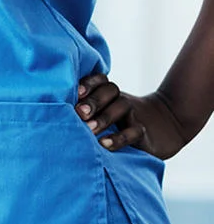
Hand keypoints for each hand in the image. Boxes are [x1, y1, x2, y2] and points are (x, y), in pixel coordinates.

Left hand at [76, 72, 190, 159]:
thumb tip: (56, 111)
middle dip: (92, 100)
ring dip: (103, 119)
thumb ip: (88, 107)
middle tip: (78, 112)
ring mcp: (135, 114)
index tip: (75, 92)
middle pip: (109, 91)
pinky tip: (104, 144)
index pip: (100, 80)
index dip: (88, 83)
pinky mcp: (145, 132)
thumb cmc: (124, 118)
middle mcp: (121, 99)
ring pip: (120, 108)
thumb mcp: (109, 109)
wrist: (168, 124)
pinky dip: (118, 138)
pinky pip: (133, 132)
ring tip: (88, 129)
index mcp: (110, 92)